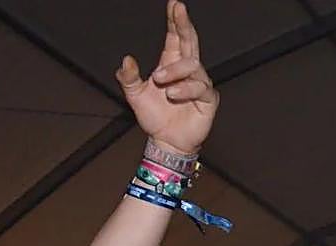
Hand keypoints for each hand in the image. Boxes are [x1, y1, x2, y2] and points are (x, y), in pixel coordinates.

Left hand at [115, 1, 218, 154]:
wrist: (166, 142)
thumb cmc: (155, 118)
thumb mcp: (135, 96)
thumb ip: (128, 78)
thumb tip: (126, 60)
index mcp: (171, 65)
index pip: (175, 38)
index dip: (175, 21)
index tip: (174, 5)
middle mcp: (187, 71)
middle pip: (190, 42)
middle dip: (185, 25)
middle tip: (179, 9)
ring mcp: (200, 84)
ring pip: (193, 66)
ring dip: (175, 72)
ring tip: (161, 82)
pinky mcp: (209, 99)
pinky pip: (200, 87)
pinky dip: (186, 90)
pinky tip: (174, 95)